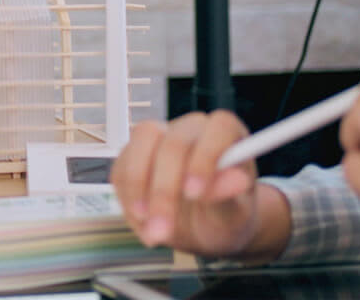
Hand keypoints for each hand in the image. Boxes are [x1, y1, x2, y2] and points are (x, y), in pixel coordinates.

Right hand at [111, 110, 281, 258]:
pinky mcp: (132, 156)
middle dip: (165, 190)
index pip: (219, 126)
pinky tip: (145, 226)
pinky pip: (121, 170)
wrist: (204, 228)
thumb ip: (231, 194)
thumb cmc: (226, 216)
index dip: (206, 156)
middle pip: (172, 143)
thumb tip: (237, 179)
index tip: (195, 193)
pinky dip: (128, 201)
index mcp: (226, 134)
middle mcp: (191, 130)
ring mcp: (159, 139)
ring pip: (140, 148)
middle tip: (164, 230)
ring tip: (151, 232)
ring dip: (138, 192)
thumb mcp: (235, 213)